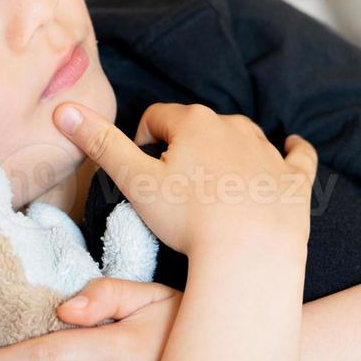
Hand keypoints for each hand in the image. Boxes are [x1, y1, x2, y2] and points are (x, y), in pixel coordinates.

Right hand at [53, 101, 317, 256]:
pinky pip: (298, 156)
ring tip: (213, 190)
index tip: (142, 170)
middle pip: (198, 127)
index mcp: (193, 122)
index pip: (157, 117)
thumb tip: (63, 109)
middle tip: (173, 188)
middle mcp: (233, 126)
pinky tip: (293, 149)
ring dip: (227, 154)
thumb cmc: (188, 218)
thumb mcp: (135, 181)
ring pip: (241, 140)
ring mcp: (268, 152)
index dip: (144, 141)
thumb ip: (100, 143)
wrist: (251, 252)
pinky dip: (293, 153)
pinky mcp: (294, 179)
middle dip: (184, 148)